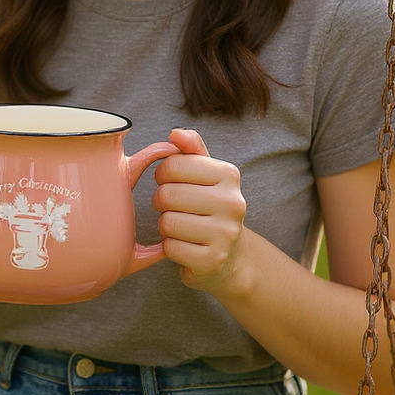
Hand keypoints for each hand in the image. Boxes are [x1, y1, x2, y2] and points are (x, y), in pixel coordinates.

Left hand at [152, 128, 245, 289]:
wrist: (229, 254)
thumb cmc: (208, 205)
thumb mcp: (205, 172)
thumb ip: (191, 148)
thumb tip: (175, 134)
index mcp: (229, 174)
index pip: (172, 165)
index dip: (163, 175)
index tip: (171, 182)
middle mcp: (233, 202)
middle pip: (167, 194)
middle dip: (161, 202)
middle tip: (173, 208)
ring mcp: (226, 234)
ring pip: (167, 222)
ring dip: (165, 225)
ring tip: (181, 226)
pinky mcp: (213, 260)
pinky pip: (170, 248)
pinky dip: (170, 248)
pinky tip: (185, 245)